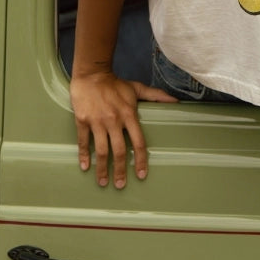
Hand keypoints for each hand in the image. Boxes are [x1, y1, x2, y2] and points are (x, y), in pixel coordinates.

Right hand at [70, 71, 176, 188]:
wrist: (92, 74)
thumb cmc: (115, 84)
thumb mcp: (137, 89)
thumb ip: (156, 96)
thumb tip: (176, 102)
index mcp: (129, 115)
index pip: (138, 142)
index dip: (141, 160)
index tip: (142, 174)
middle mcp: (114, 120)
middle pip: (119, 151)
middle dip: (120, 171)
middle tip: (121, 185)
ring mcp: (97, 121)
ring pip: (101, 150)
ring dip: (102, 169)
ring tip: (103, 182)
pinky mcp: (83, 120)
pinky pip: (84, 141)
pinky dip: (84, 155)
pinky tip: (85, 167)